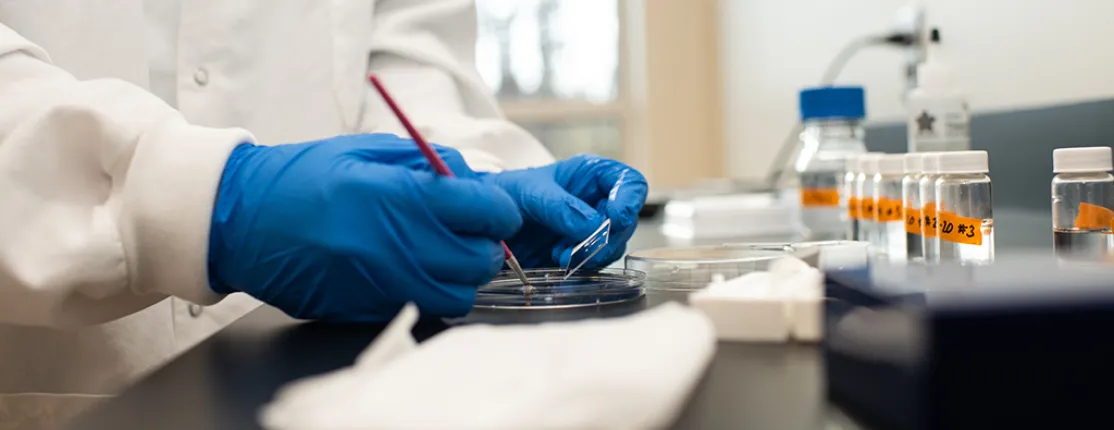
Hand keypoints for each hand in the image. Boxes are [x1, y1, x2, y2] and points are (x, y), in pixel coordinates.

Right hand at [207, 134, 521, 321]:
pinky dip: (434, 292)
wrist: (240, 221)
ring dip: (463, 276)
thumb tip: (473, 178)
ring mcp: (382, 284)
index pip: (485, 211)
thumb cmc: (301, 177)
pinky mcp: (367, 309)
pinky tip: (418, 270)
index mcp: (397, 197)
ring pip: (459, 295)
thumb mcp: (365, 151)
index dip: (499, 208)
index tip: (494, 206)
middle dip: (486, 244)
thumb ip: (427, 162)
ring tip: (447, 254)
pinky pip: (425, 308)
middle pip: (479, 260)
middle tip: (472, 230)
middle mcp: (395, 246)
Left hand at [485, 154, 647, 268]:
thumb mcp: (529, 192)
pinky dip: (582, 266)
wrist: (482, 221)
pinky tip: (558, 260)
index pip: (629, 183)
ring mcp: (591, 229)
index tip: (616, 219)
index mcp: (591, 175)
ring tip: (561, 254)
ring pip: (614, 245)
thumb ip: (560, 206)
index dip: (629, 200)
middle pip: (626, 220)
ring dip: (593, 254)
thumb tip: (593, 226)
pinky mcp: (580, 253)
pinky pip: (596, 262)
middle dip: (608, 237)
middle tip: (583, 246)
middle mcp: (597, 201)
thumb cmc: (505, 192)